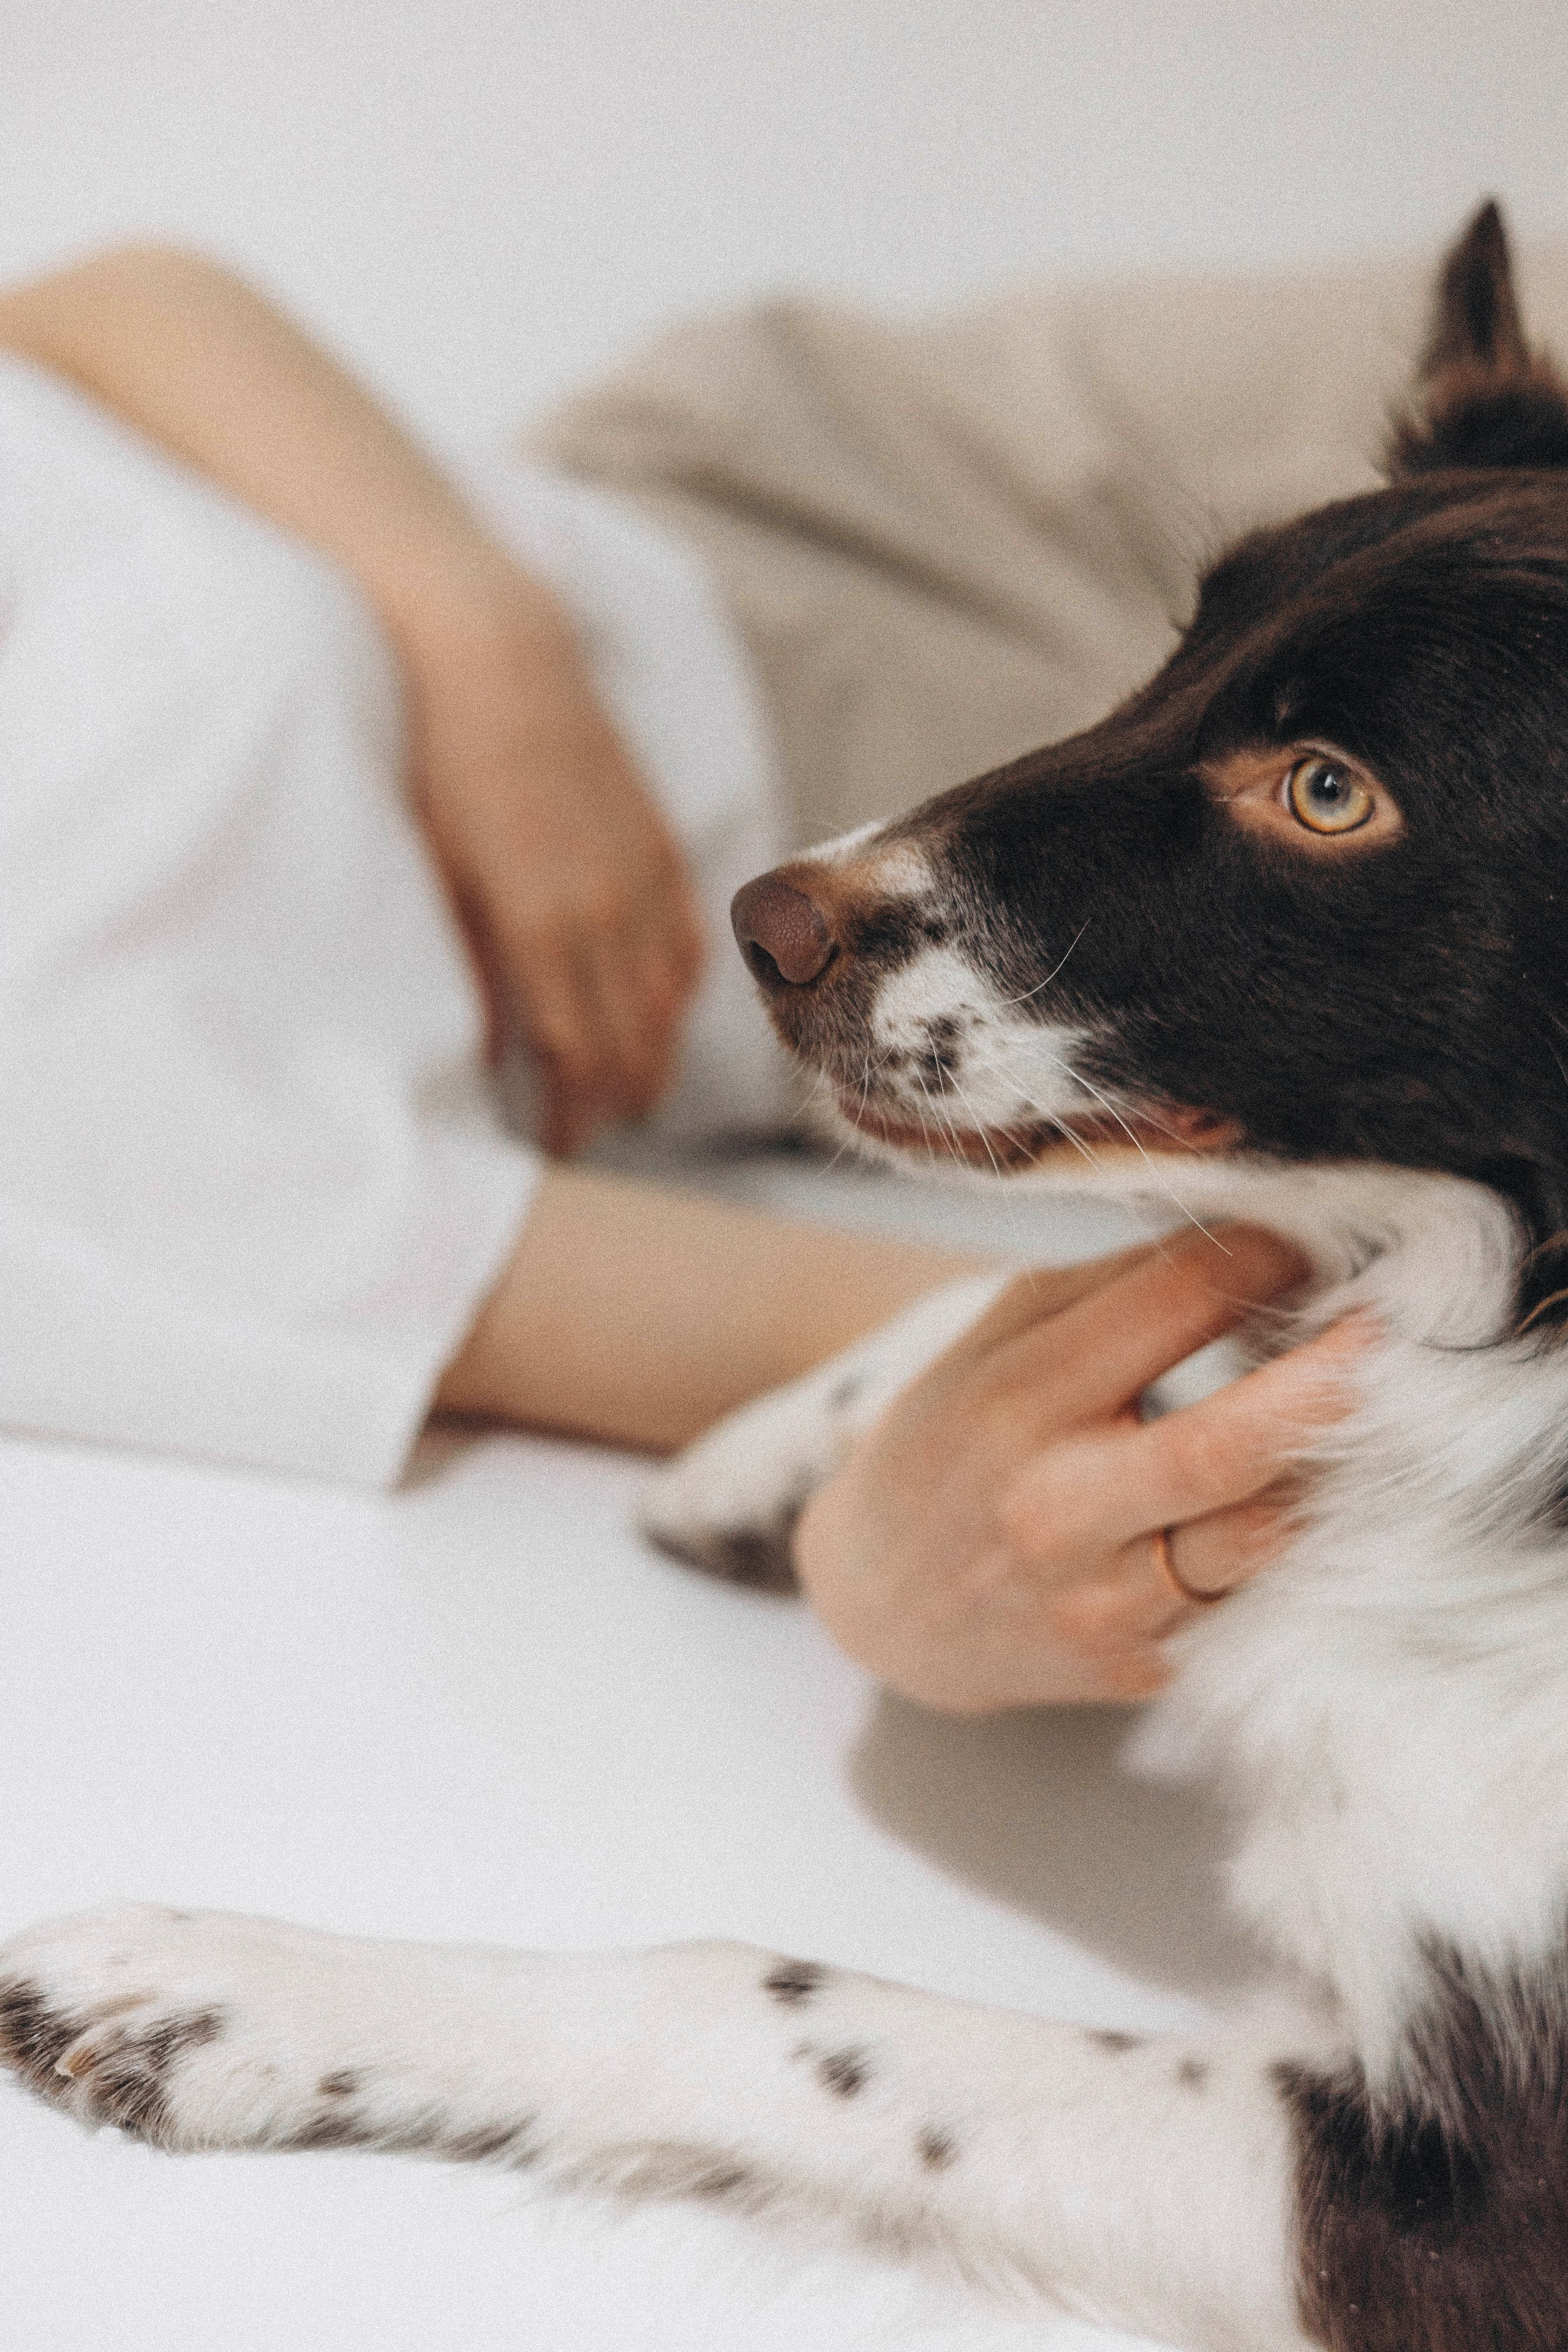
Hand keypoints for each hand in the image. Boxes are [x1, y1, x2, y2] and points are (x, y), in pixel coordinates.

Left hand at [407, 571, 705, 1155]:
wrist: (494, 652)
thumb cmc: (440, 763)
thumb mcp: (438, 876)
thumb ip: (473, 972)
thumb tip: (486, 1057)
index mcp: (542, 926)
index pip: (578, 1055)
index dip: (576, 1115)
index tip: (560, 1149)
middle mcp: (606, 910)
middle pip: (633, 1040)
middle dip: (616, 1099)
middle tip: (592, 1135)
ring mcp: (641, 875)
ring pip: (670, 998)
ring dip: (655, 1053)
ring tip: (631, 1091)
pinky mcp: (657, 841)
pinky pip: (688, 939)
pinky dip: (679, 989)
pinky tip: (662, 1010)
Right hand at [794, 1226, 1369, 1712]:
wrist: (882, 1600)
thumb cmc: (952, 1441)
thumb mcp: (998, 1339)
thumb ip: (1114, 1287)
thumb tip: (1256, 1233)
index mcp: (1018, 1399)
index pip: (1172, 1306)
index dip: (1268, 1257)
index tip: (1319, 1236)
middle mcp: (1057, 1507)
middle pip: (1233, 1444)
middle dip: (1333, 1379)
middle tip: (1393, 1328)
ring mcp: (1102, 1602)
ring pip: (1264, 1537)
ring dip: (1334, 1467)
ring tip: (1369, 1412)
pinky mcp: (1137, 1669)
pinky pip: (1254, 1602)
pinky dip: (1296, 1542)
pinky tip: (1310, 1494)